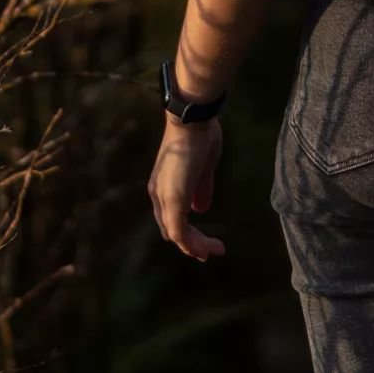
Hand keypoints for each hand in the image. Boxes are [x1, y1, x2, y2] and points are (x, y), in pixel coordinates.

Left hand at [148, 117, 226, 261]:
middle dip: (192, 243)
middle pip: (171, 229)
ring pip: (176, 235)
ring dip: (195, 246)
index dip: (187, 230)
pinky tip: (207, 248)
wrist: (192, 121)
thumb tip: (201, 209)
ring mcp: (165, 199)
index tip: (206, 238)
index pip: (171, 217)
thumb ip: (201, 189)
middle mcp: (159, 195)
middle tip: (210, 251)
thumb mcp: (203, 167)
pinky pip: (180, 233)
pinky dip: (193, 244)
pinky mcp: (174, 201)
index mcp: (163, 186)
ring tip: (214, 251)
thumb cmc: (200, 137)